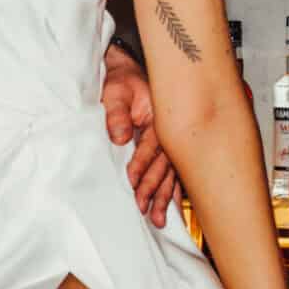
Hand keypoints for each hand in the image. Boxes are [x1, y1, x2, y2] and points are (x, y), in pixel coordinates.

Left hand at [101, 45, 180, 228]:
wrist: (128, 69)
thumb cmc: (121, 79)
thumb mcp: (114, 91)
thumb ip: (116, 113)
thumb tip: (119, 136)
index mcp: (159, 116)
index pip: (151, 146)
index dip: (142, 165)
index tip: (133, 182)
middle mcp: (169, 130)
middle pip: (165, 164)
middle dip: (156, 189)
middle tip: (148, 210)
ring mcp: (170, 139)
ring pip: (172, 172)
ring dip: (166, 196)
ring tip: (160, 219)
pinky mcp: (167, 145)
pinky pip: (173, 171)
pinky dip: (172, 189)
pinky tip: (170, 206)